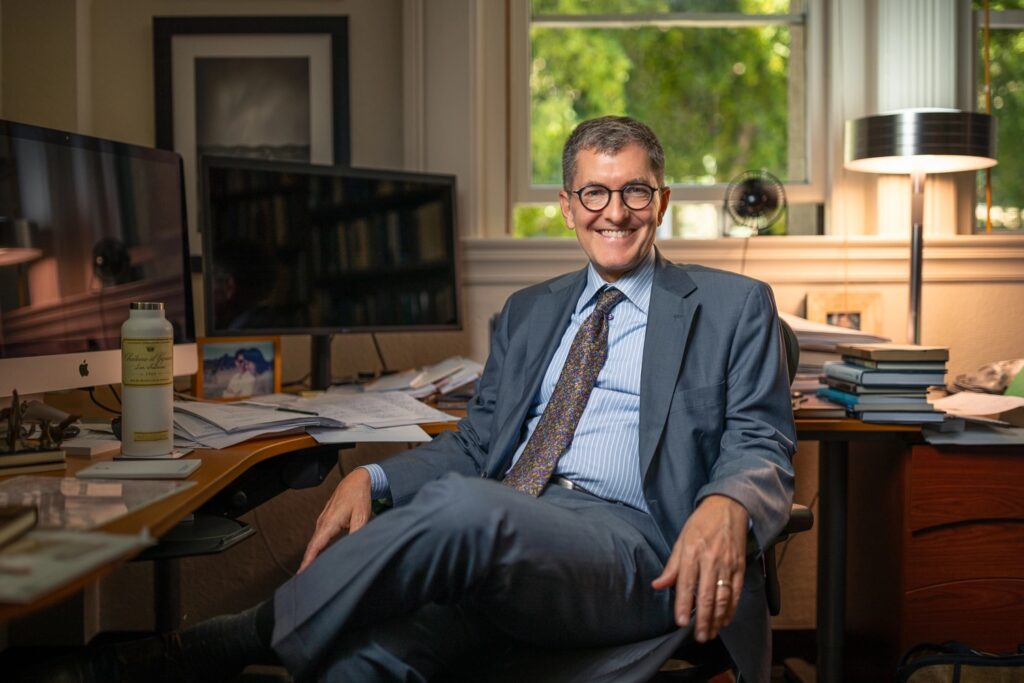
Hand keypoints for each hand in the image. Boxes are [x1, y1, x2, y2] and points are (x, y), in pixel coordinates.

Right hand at [299, 467, 371, 572]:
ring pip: (315, 542)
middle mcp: (323, 522)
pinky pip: (319, 538)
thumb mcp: (362, 515)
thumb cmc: (358, 497)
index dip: (308, 560)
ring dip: (311, 556)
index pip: (316, 545)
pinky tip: (318, 557)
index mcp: (330, 522)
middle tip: (303, 580)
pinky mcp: (326, 521)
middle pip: (312, 546)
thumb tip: (354, 547)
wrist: (356, 481)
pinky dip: (316, 549)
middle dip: (307, 563)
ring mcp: (323, 521)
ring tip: (309, 573)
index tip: (302, 573)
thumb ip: (356, 531)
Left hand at [651, 495, 748, 642]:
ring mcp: (727, 564)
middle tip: (699, 636)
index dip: (683, 605)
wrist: (728, 507)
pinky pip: (736, 592)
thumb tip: (658, 585)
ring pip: (723, 597)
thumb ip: (671, 566)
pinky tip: (725, 620)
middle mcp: (710, 559)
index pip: (686, 584)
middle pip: (707, 595)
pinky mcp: (740, 566)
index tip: (680, 622)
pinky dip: (732, 609)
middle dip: (703, 619)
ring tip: (711, 633)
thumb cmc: (701, 524)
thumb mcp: (681, 540)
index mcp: (692, 552)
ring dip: (717, 618)